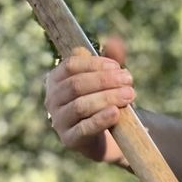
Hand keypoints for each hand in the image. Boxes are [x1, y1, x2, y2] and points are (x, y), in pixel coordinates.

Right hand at [43, 32, 134, 161]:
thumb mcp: (108, 80)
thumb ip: (111, 61)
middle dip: (105, 81)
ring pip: (80, 106)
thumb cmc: (103, 102)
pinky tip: (116, 113)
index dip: (95, 64)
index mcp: (56, 79)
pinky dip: (100, 119)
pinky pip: (84, 128)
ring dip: (107, 98)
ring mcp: (59, 121)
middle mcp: (52, 99)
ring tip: (129, 95)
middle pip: (76, 85)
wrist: (106, 138)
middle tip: (129, 81)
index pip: (71, 65)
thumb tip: (115, 41)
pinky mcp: (69, 140)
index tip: (118, 66)